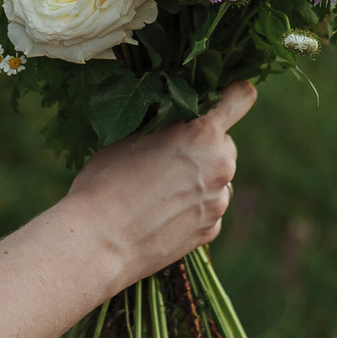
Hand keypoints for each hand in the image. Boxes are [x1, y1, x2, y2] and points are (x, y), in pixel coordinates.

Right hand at [59, 81, 255, 287]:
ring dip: (199, 180)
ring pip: (218, 180)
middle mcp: (220, 165)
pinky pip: (208, 210)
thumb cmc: (104, 182)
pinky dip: (193, 209)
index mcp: (202, 132)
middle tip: (167, 158)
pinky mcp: (211, 230)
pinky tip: (162, 215)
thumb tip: (172, 120)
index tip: (227, 96)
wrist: (97, 243)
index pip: (240, 98)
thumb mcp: (131, 137)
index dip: (233, 95)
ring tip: (159, 192)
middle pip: (224, 145)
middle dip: (203, 147)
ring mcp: (219, 201)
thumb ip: (164, 127)